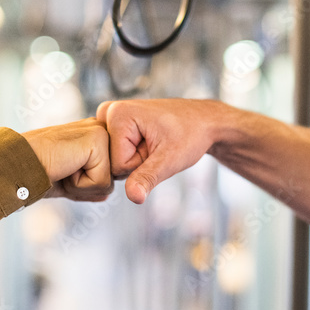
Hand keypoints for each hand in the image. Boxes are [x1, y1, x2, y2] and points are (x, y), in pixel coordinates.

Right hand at [23, 118, 112, 201]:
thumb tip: (106, 194)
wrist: (16, 165)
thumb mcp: (67, 182)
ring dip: (82, 186)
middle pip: (111, 180)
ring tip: (63, 168)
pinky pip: (102, 181)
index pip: (107, 176)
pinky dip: (80, 184)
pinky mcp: (97, 140)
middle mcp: (99, 129)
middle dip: (86, 187)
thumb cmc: (35, 171)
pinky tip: (64, 167)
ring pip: (108, 183)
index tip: (63, 172)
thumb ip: (88, 185)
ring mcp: (100, 132)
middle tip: (62, 171)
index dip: (85, 186)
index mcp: (92, 135)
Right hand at [96, 99, 216, 203]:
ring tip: (151, 143)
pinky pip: (113, 152)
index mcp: (117, 114)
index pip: (115, 164)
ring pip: (110, 158)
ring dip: (132, 158)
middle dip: (134, 161)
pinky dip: (130, 153)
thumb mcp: (170, 159)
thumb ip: (147, 177)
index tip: (156, 148)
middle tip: (154, 146)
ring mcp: (109, 117)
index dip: (138, 163)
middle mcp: (108, 112)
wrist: (201, 121)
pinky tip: (144, 141)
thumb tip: (134, 197)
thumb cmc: (190, 135)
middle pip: (109, 161)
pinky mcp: (113, 123)